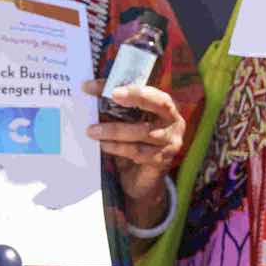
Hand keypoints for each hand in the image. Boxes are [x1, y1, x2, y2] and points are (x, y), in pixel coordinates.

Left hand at [83, 81, 185, 208]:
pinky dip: (118, 148)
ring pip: (142, 132)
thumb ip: (117, 106)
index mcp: (167, 107)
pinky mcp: (162, 161)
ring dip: (115, 130)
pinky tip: (104, 145)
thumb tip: (91, 89)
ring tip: (93, 130)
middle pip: (158, 106)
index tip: (113, 88)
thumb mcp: (128, 121)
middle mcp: (174, 122)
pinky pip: (138, 153)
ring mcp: (171, 142)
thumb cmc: (134, 141)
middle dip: (135, 98)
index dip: (135, 89)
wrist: (141, 178)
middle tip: (111, 95)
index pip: (153, 93)